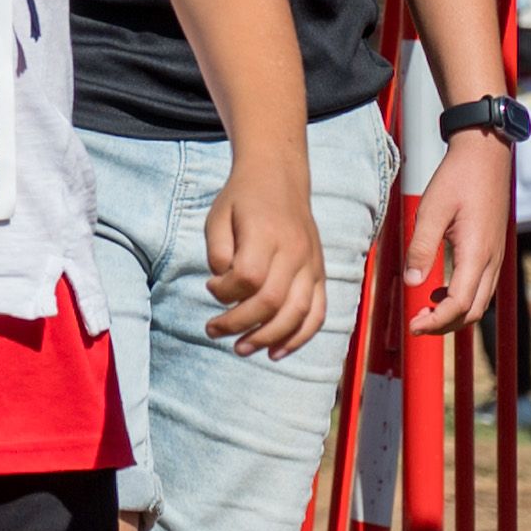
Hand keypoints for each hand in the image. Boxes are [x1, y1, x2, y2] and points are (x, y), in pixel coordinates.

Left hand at [203, 153, 324, 357]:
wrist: (279, 177)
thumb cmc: (242, 200)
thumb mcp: (218, 217)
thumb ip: (218, 253)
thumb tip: (223, 290)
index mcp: (266, 233)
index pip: (248, 277)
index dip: (224, 292)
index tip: (210, 287)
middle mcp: (295, 251)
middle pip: (272, 301)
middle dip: (239, 324)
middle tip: (213, 331)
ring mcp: (311, 264)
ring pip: (297, 313)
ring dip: (268, 338)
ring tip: (241, 349)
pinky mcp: (320, 274)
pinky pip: (317, 313)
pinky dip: (300, 337)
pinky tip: (276, 353)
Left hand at [408, 127, 515, 331]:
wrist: (485, 153)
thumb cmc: (458, 177)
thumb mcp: (431, 210)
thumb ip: (421, 248)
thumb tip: (411, 283)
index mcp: (477, 253)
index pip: (459, 304)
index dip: (436, 322)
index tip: (413, 325)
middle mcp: (492, 260)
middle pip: (473, 311)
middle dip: (444, 325)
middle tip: (416, 323)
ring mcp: (496, 256)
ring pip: (480, 302)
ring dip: (454, 314)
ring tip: (425, 309)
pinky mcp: (493, 250)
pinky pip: (482, 287)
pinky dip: (462, 299)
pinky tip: (439, 290)